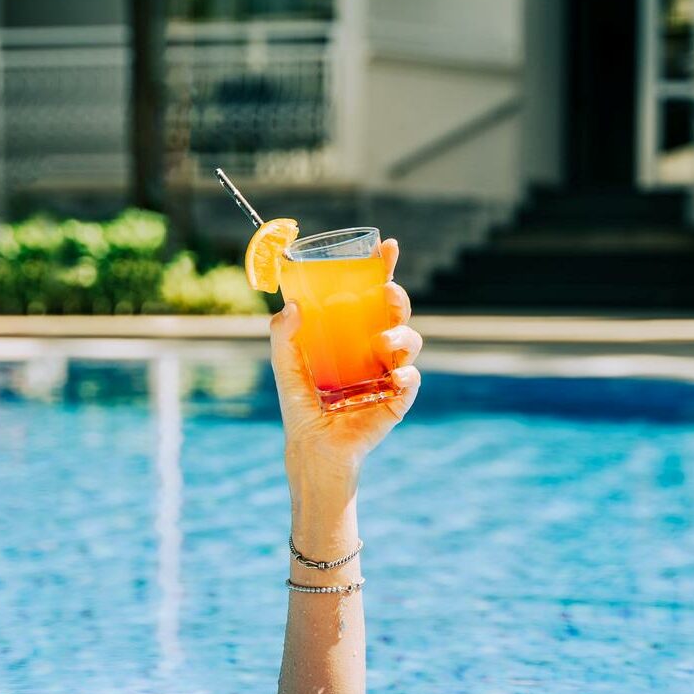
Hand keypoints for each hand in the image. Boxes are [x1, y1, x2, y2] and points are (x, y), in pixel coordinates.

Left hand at [270, 239, 422, 548]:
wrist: (311, 446)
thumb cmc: (300, 403)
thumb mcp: (285, 365)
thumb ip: (282, 336)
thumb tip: (290, 305)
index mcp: (352, 334)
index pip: (372, 295)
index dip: (383, 269)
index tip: (389, 247)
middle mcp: (374, 349)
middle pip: (397, 313)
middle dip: (398, 298)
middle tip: (386, 294)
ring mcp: (389, 373)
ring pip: (410, 342)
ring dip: (402, 338)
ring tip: (382, 346)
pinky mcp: (396, 401)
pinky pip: (411, 381)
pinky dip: (407, 376)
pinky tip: (396, 377)